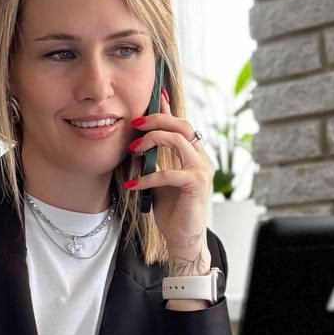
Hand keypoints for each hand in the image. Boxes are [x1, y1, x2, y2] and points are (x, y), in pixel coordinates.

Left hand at [126, 87, 214, 276]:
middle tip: (135, 123)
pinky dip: (147, 177)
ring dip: (152, 140)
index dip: (167, 108)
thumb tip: (137, 142)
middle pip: (182, 125)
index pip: (181, 124)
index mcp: (194, 155)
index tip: (153, 95)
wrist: (183, 239)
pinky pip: (168, 172)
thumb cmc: (171, 210)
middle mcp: (201, 158)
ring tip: (133, 149)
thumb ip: (154, 160)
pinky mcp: (196, 185)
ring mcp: (201, 170)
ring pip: (178, 140)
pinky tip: (132, 185)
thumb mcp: (159, 179)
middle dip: (157, 118)